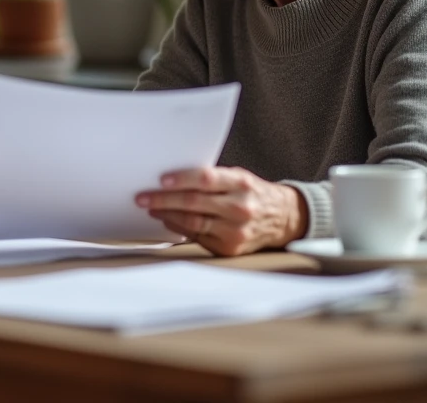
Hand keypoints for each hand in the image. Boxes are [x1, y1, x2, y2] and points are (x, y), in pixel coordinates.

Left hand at [135, 166, 307, 255]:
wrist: (283, 218)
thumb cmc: (253, 193)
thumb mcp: (239, 178)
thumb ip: (212, 178)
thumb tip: (172, 179)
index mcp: (241, 184)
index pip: (206, 179)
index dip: (182, 179)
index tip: (161, 180)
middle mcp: (239, 207)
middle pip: (194, 203)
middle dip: (164, 200)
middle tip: (142, 197)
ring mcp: (235, 230)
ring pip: (193, 223)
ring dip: (167, 215)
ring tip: (151, 208)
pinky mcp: (230, 248)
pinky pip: (198, 237)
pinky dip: (179, 228)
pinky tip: (168, 221)